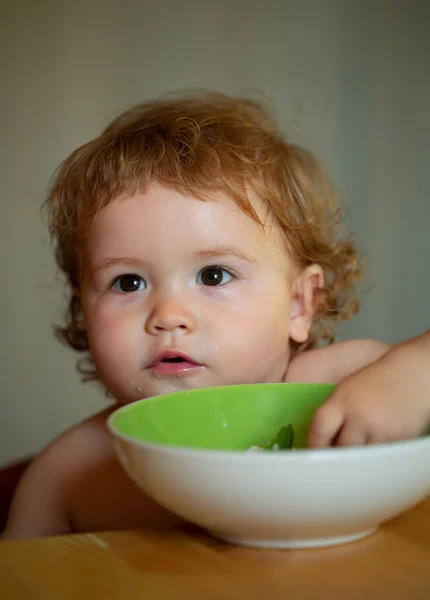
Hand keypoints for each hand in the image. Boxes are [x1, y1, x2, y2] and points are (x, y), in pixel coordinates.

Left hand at [308, 331, 429, 447]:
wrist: (413, 376)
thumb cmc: (377, 382)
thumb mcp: (348, 390)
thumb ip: (334, 412)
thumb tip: (322, 440)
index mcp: (343, 399)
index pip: (319, 428)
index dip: (314, 444)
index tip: (312, 452)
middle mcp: (359, 415)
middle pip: (340, 448)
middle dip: (336, 453)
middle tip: (334, 458)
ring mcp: (379, 429)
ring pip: (360, 455)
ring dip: (356, 456)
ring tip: (356, 450)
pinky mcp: (397, 440)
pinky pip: (378, 455)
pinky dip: (373, 454)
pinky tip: (374, 445)